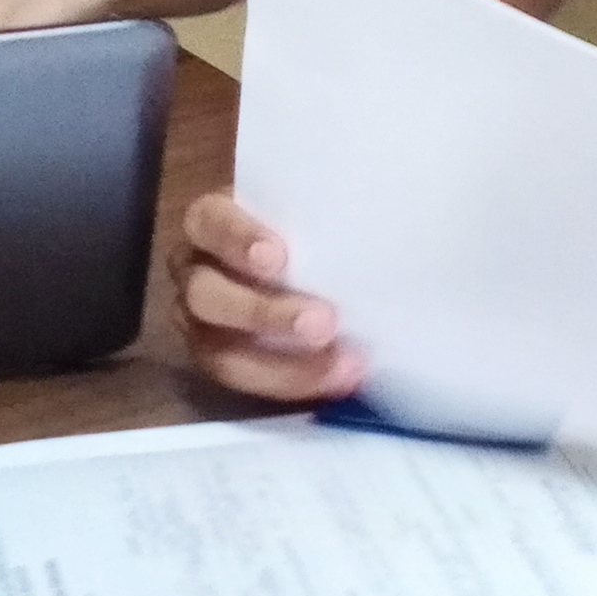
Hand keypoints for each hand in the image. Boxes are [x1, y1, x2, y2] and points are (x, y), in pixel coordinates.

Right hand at [170, 192, 364, 401]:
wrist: (310, 271)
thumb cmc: (314, 228)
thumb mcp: (316, 210)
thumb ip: (333, 213)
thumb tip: (401, 218)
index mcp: (211, 222)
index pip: (209, 221)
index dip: (237, 238)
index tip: (278, 257)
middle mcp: (195, 273)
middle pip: (206, 295)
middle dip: (264, 313)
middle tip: (323, 322)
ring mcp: (202, 325)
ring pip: (220, 353)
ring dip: (282, 365)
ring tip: (340, 365)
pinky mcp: (223, 363)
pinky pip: (247, 385)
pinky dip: (295, 385)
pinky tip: (340, 380)